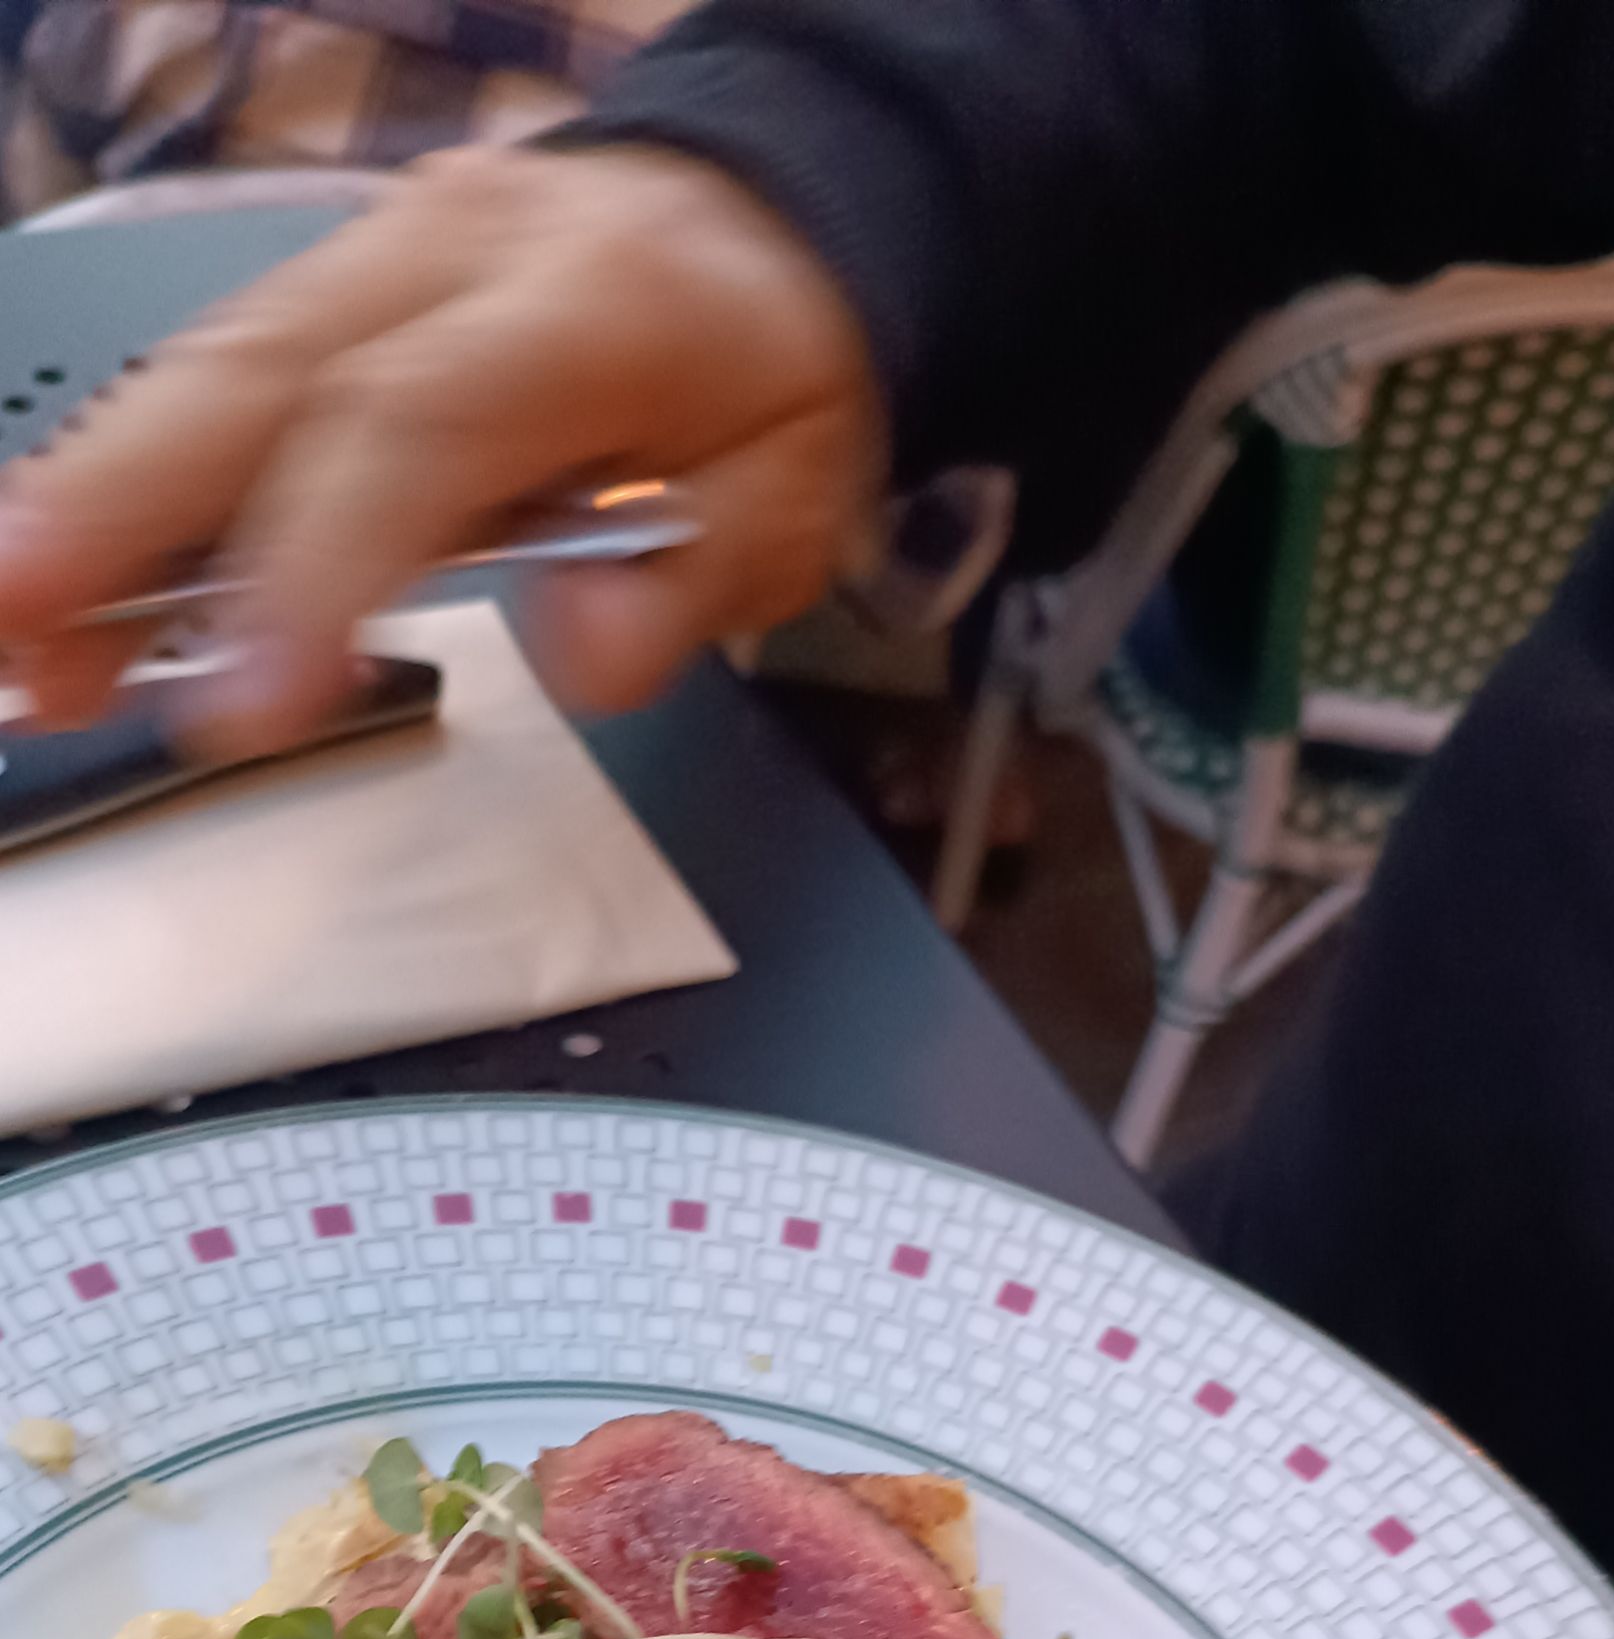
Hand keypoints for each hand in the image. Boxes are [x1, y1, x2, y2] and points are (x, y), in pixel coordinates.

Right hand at [0, 144, 885, 753]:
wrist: (757, 220)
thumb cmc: (766, 382)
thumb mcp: (796, 500)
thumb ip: (700, 585)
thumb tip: (585, 648)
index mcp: (588, 302)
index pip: (421, 425)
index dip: (316, 561)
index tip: (244, 702)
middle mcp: (453, 255)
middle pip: (264, 372)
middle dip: (128, 504)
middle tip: (26, 628)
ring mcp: (373, 257)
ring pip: (212, 368)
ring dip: (100, 504)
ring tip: (19, 637)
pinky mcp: (325, 290)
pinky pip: (215, 379)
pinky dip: (131, 482)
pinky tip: (69, 579)